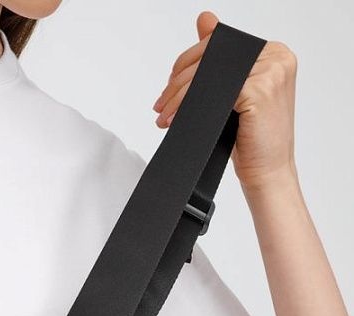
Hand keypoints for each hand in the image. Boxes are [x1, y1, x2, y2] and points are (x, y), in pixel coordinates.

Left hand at [152, 10, 297, 191]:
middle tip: (161, 105)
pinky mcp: (260, 88)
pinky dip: (189, 104)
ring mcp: (271, 70)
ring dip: (179, 96)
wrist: (267, 174)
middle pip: (213, 57)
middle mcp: (276, 56)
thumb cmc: (251, 140)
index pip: (220, 45)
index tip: (168, 88)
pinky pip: (214, 89)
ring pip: (210, 74)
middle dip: (179, 83)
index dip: (187, 65)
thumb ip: (220, 60)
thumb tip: (204, 19)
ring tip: (165, 115)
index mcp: (272, 52)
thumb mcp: (232, 94)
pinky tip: (178, 119)